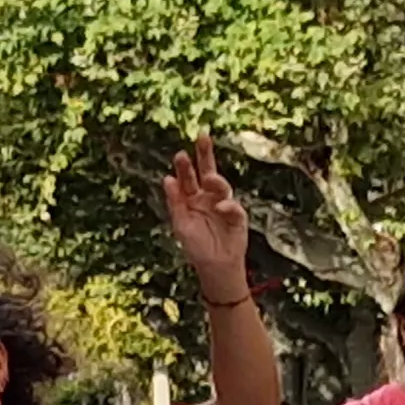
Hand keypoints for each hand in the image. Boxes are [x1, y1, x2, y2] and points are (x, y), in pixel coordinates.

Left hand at [164, 137, 252, 298]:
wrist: (214, 267)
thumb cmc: (196, 246)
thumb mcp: (180, 224)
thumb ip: (175, 202)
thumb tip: (167, 179)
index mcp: (192, 198)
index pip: (188, 177)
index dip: (185, 166)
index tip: (180, 154)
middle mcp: (208, 197)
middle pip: (208, 171)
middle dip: (205, 154)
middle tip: (203, 136)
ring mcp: (223, 205)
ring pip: (221, 186)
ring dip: (215, 181)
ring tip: (208, 178)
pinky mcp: (237, 217)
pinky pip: (233, 207)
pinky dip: (226, 206)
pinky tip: (219, 207)